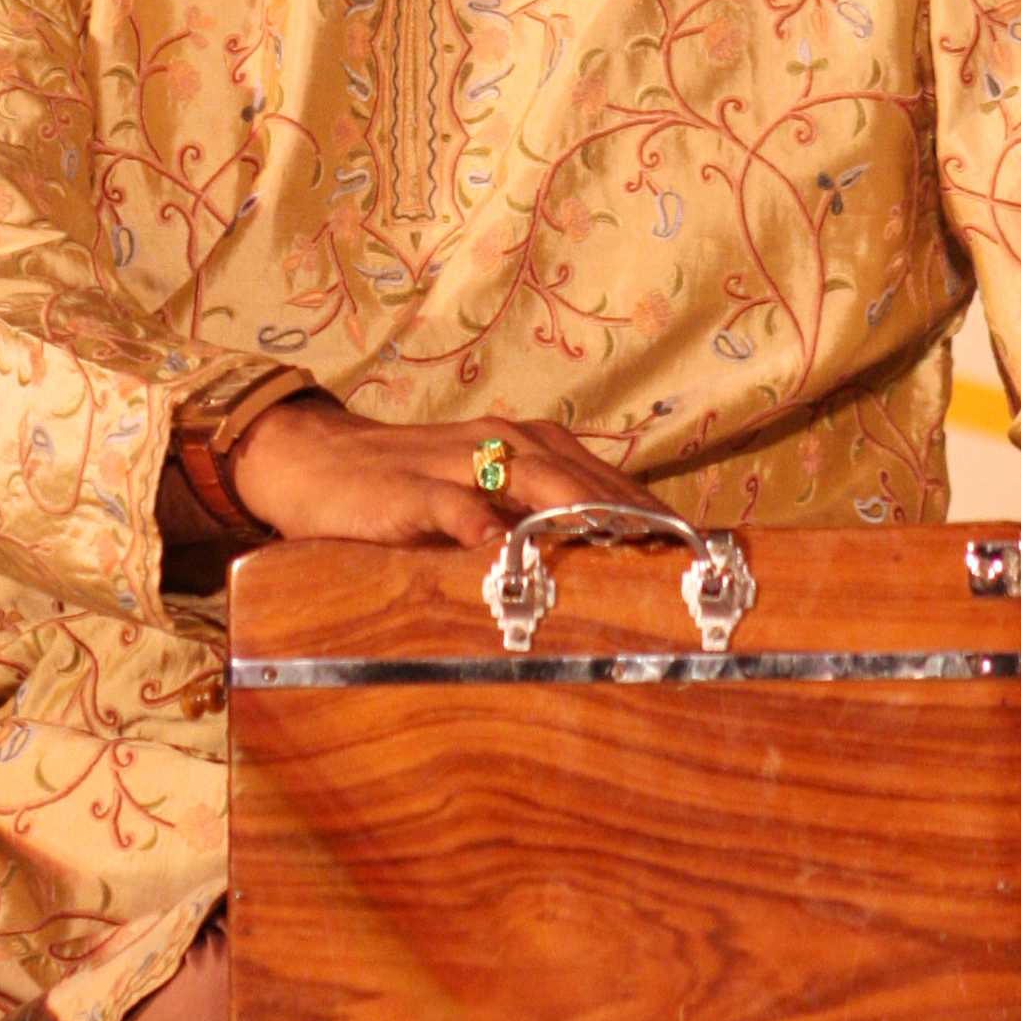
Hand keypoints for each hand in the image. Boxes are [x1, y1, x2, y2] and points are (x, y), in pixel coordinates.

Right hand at [226, 390, 654, 547]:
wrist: (314, 459)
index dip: (656, 518)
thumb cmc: (408, 488)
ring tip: (626, 550)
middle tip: (685, 565)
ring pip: (534, 484)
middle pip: (587, 481)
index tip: (706, 558)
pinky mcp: (409, 492)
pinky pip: (453, 507)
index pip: (609, 482)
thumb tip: (607, 577)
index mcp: (530, 446)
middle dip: (636, 520)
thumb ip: (536, 524)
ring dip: (581, 515)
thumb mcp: (482, 498)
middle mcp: (505, 444)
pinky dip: (481, 526)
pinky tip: (505, 550)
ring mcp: (458, 464)